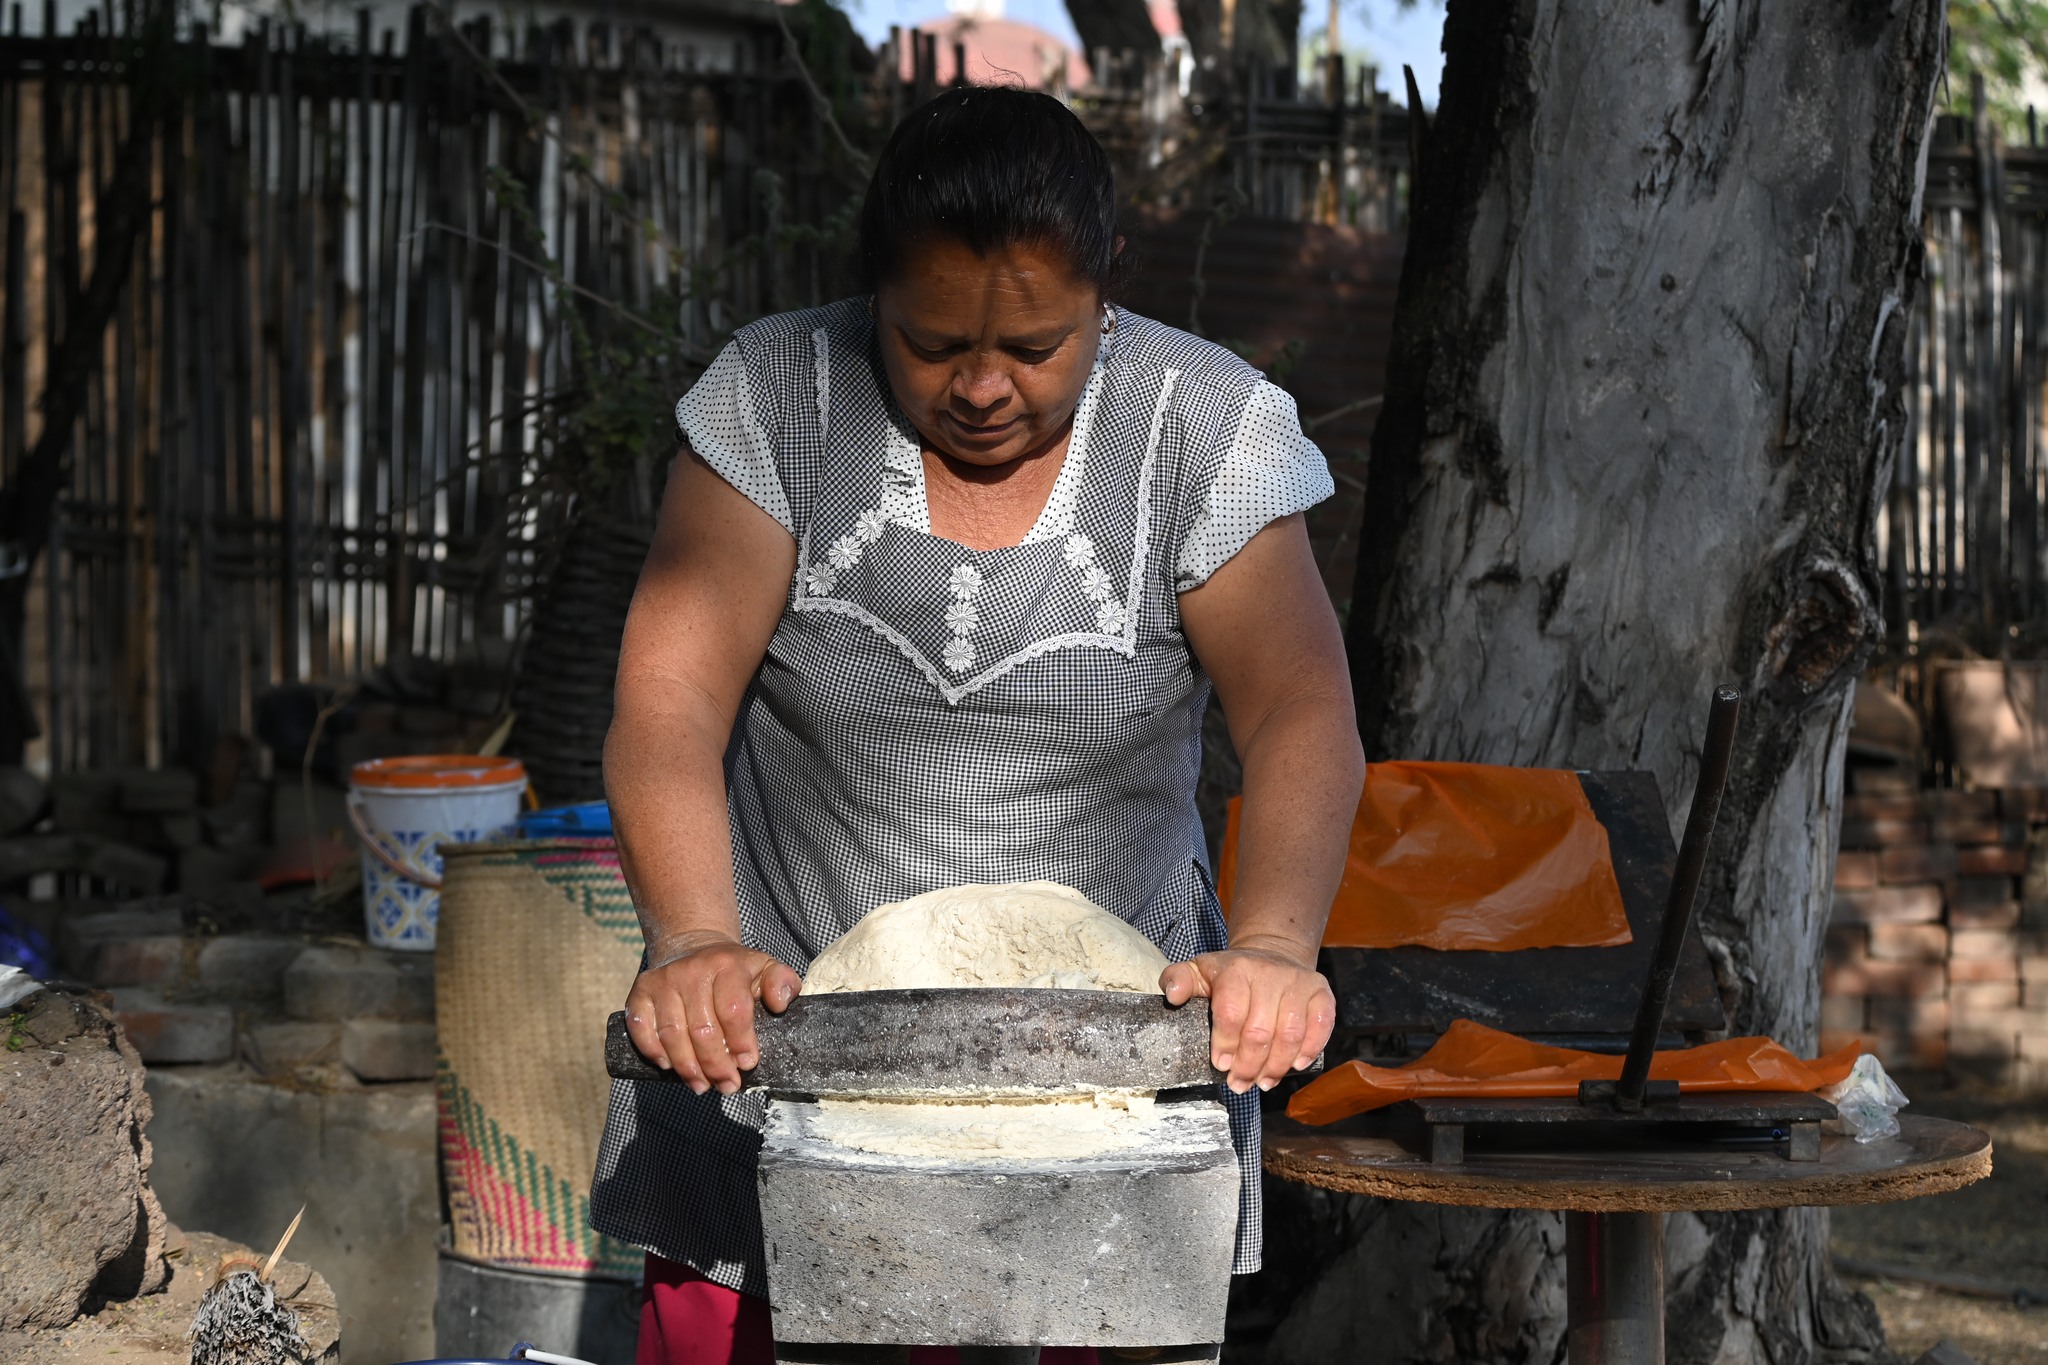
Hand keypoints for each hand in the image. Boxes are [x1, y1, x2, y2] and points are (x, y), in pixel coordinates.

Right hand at [624, 931, 801, 1095]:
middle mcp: (691, 970)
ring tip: (702, 1086)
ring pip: (672, 1035)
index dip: (741, 1043)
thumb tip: (780, 1003)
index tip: (747, 1064)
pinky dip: (653, 1051)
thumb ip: (782, 983)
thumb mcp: (765, 968)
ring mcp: (663, 980)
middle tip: (727, 1085)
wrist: (693, 946)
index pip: (733, 1010)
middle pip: (702, 1030)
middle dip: (716, 1066)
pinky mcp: (640, 991)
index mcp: (726, 965)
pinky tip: (669, 1067)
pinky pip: (641, 1028)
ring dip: (688, 1068)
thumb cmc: (734, 969)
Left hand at [1161, 936, 1335, 1094]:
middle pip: (1260, 1031)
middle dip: (1248, 1066)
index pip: (1231, 1011)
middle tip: (1239, 1083)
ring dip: (1276, 1066)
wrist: (1272, 954)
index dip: (1225, 1044)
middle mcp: (1270, 973)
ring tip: (1262, 1082)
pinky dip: (1309, 1050)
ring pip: (1290, 1034)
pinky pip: (1321, 1026)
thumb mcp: (1199, 971)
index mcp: (1236, 968)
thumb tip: (1172, 995)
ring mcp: (1299, 982)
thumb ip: (1178, 980)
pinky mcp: (1321, 992)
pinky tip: (1295, 1065)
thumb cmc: (1231, 973)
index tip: (1220, 1064)